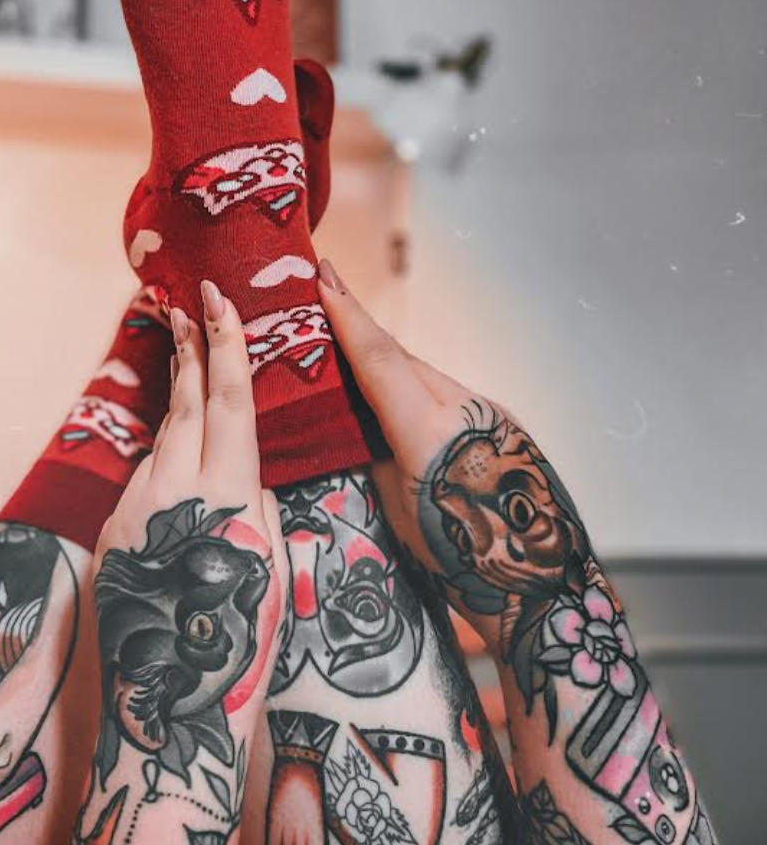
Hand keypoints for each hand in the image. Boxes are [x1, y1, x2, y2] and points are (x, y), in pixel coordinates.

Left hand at [79, 281, 285, 843]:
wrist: (169, 706)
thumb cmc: (240, 644)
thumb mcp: (269, 565)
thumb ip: (255, 502)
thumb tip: (243, 464)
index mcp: (227, 492)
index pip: (229, 399)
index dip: (225, 343)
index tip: (216, 299)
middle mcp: (176, 489)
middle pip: (186, 401)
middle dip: (189, 347)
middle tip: (183, 301)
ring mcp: (138, 507)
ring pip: (164, 434)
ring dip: (175, 394)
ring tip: (181, 352)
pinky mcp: (115, 527)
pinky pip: (149, 474)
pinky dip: (166, 450)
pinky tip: (176, 443)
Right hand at [317, 259, 593, 650]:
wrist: (548, 591)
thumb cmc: (465, 566)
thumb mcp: (399, 514)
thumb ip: (377, 456)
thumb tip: (359, 422)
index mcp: (431, 431)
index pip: (379, 358)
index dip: (346, 316)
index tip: (323, 276)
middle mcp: (466, 409)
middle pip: (401, 359)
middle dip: (358, 332)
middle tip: (320, 303)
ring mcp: (492, 415)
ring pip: (426, 377)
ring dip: (386, 365)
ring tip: (347, 356)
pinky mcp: (506, 426)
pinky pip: (448, 396)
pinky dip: (416, 391)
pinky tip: (397, 404)